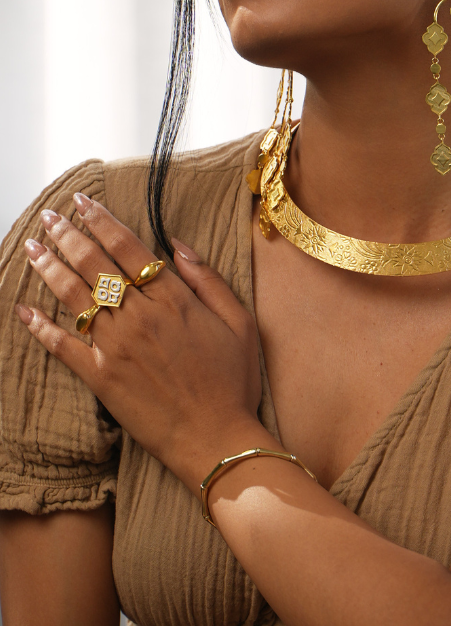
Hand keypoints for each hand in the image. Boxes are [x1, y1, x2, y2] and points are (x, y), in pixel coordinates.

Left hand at [15, 194, 264, 482]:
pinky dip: (40, 327)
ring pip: (74, 296)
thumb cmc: (233, 380)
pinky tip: (23, 310)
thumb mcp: (239, 322)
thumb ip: (207, 279)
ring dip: (49, 268)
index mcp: (172, 299)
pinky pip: (62, 346)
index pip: (127, 247)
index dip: (101, 220)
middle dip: (67, 235)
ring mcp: (115, 346)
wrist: (215, 437)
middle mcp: (138, 316)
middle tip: (48, 216)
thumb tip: (177, 245)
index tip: (82, 201)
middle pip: (93, 264)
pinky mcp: (100, 377)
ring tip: (31, 247)